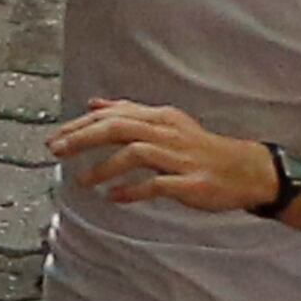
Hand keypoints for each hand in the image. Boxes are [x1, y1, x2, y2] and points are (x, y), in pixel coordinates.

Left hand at [45, 101, 280, 215]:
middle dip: (85, 138)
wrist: (246, 170)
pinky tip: (113, 197)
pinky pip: (156, 184)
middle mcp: (170, 132)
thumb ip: (130, 114)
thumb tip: (94, 104)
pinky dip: (132, 190)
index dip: (82, 124)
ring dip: (104, 167)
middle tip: (56, 151)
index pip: (116, 114)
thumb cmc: (200, 149)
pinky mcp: (190, 181)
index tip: (55, 137)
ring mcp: (180, 157)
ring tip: (82, 182)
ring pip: (136, 152)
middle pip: (121, 127)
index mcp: (163, 118)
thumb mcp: (166, 124)